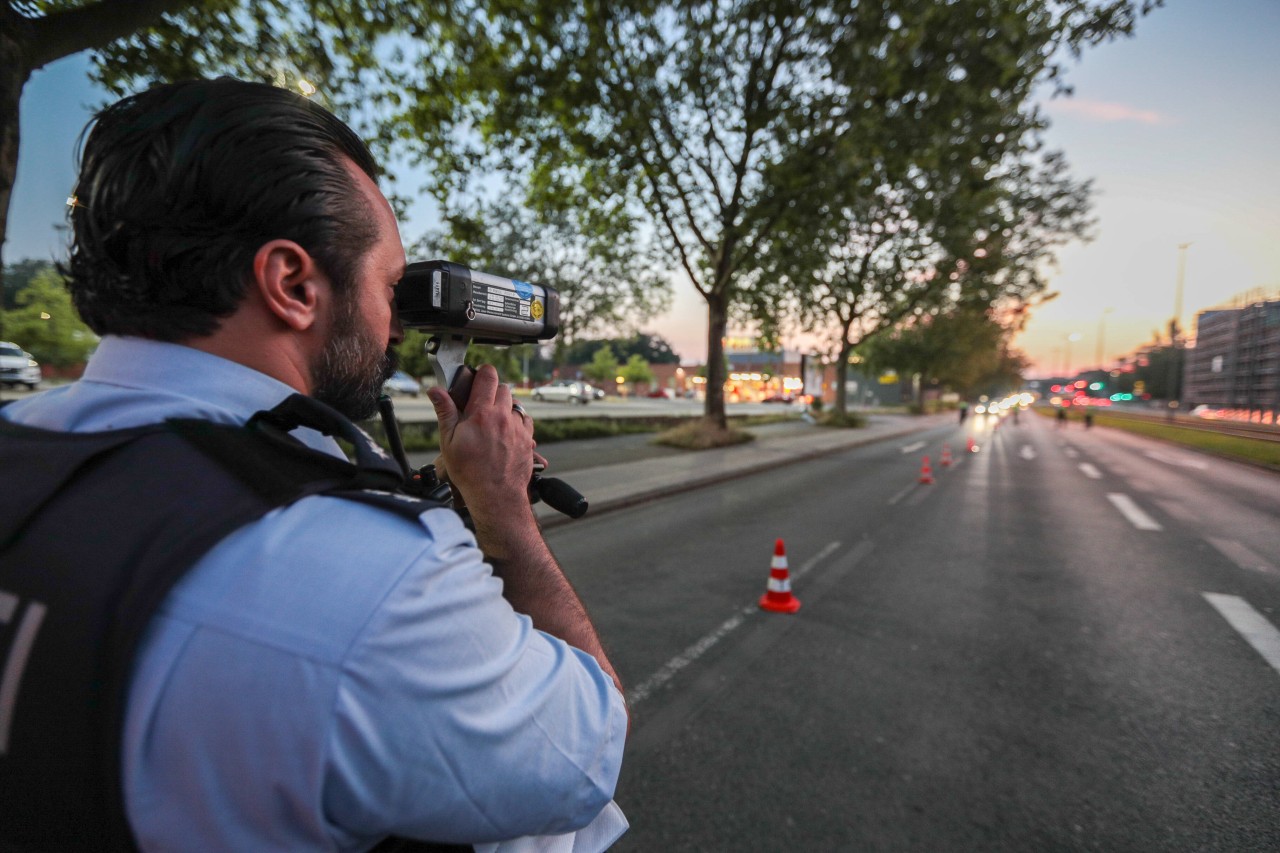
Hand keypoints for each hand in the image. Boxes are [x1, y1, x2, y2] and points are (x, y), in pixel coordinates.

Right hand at [427, 366, 537, 539]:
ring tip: (493, 422)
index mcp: (482, 413)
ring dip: (506, 408)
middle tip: (481, 405)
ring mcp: (518, 428)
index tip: (478, 376)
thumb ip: (445, 411)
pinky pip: (526, 422)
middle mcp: (503, 417)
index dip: (483, 372)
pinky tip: (507, 433)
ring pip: (515, 405)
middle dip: (493, 392)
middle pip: (504, 388)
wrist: (495, 496)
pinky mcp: (528, 440)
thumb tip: (435, 390)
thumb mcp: (448, 441)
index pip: (488, 377)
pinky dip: (518, 423)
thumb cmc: (469, 472)